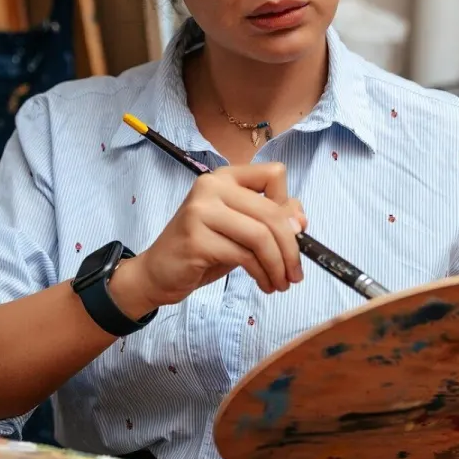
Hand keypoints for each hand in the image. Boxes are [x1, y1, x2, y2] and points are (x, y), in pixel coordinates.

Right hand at [112, 163, 307, 316]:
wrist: (158, 273)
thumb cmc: (202, 250)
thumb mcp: (240, 230)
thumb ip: (269, 218)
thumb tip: (300, 221)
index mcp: (225, 177)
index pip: (274, 174)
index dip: (289, 206)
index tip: (294, 235)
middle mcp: (211, 185)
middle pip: (271, 212)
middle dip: (291, 248)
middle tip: (295, 274)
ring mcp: (201, 210)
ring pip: (260, 236)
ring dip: (278, 265)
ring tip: (280, 284)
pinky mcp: (196, 238)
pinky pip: (244, 256)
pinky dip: (262, 274)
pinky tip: (263, 284)